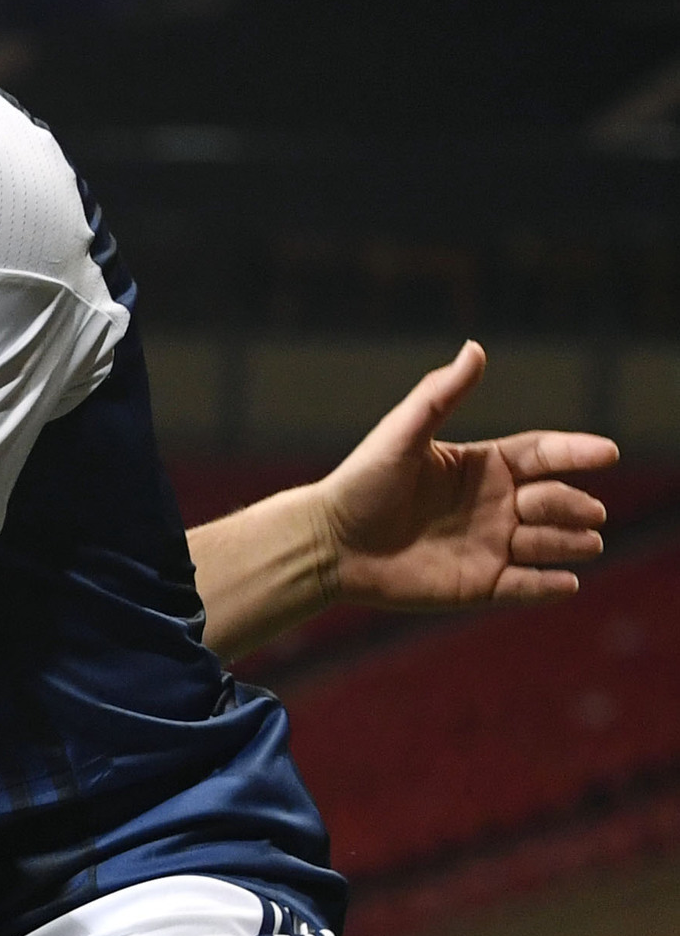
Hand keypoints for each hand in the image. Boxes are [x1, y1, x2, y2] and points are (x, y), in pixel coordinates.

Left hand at [319, 342, 615, 612]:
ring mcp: (493, 545)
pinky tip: (566, 581)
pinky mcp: (481, 584)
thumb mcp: (401, 435)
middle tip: (584, 510)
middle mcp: (497, 504)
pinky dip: (551, 585)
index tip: (608, 452)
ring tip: (586, 541)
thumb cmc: (360, 483)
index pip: (544, 454)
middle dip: (574, 504)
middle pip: (557, 499)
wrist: (328, 544)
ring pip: (553, 542)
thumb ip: (440, 395)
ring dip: (572, 542)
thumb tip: (475, 348)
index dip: (577, 452)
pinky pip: (528, 587)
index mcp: (485, 465)